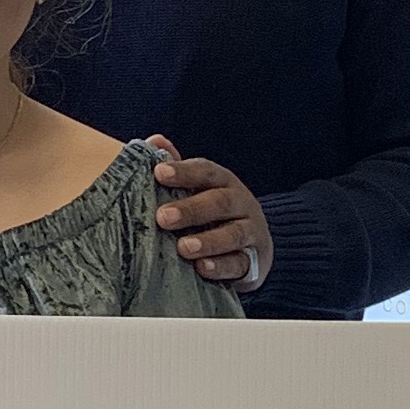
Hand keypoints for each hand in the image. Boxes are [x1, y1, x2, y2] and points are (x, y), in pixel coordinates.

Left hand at [145, 135, 269, 292]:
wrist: (252, 246)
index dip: (183, 172)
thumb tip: (154, 140)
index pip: (206, 172)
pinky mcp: (254, 261)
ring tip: (183, 247)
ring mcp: (250, 232)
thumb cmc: (214, 214)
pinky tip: (202, 268)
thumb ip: (178, 170)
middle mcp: (241, 203)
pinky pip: (240, 263)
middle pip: (220, 202)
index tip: (159, 173)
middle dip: (191, 209)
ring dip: (208, 241)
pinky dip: (221, 266)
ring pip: (234, 234)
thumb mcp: (197, 190)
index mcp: (223, 182)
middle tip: (163, 217)